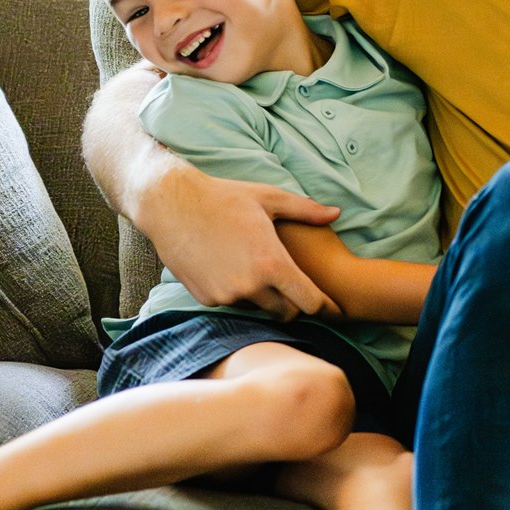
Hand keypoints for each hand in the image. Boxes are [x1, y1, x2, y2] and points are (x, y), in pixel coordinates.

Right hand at [140, 166, 340, 319]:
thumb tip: (337, 213)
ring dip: (265, 298)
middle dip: (295, 304)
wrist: (171, 205)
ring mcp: (226, 295)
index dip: (324, 306)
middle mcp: (250, 286)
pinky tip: (236, 272)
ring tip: (264, 275)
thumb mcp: (269, 199)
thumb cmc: (225, 197)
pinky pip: (233, 304)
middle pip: (287, 312)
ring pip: (259, 309)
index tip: (331, 306)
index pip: (310, 302)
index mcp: (272, 264)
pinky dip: (239, 294)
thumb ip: (306, 210)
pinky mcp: (206, 298)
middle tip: (296, 289)